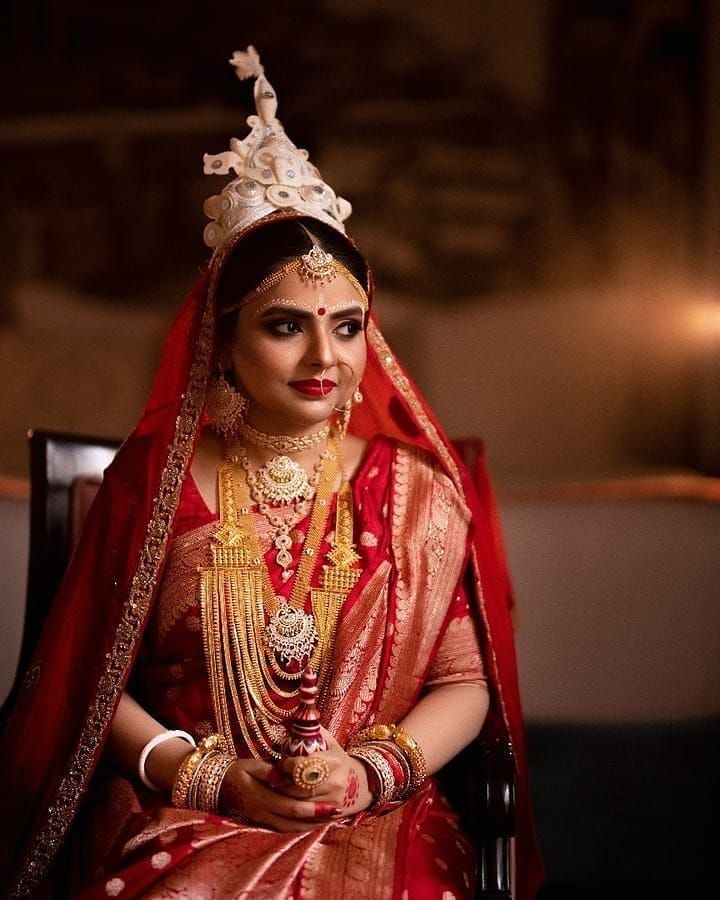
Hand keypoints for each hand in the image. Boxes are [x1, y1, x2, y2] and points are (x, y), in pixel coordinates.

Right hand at [218, 756, 334, 832]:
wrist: (217, 785)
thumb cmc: (236, 770)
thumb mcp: (251, 765)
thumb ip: (271, 770)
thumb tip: (288, 773)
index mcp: (259, 797)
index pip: (290, 807)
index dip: (312, 809)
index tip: (331, 804)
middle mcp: (261, 813)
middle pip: (293, 823)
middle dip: (317, 820)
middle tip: (337, 813)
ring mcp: (261, 821)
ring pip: (290, 831)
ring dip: (311, 827)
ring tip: (330, 820)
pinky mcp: (262, 824)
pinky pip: (284, 831)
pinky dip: (300, 829)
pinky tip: (313, 823)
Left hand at [268, 728, 373, 817]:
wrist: (359, 784)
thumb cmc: (337, 760)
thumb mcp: (329, 742)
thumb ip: (311, 732)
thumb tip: (288, 720)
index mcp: (334, 762)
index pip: (303, 766)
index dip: (287, 765)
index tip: (281, 762)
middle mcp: (335, 783)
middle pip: (298, 787)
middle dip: (282, 782)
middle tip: (272, 777)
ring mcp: (332, 802)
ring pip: (299, 803)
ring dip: (283, 797)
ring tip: (275, 788)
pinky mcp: (328, 816)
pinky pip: (304, 816)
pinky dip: (291, 810)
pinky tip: (284, 802)